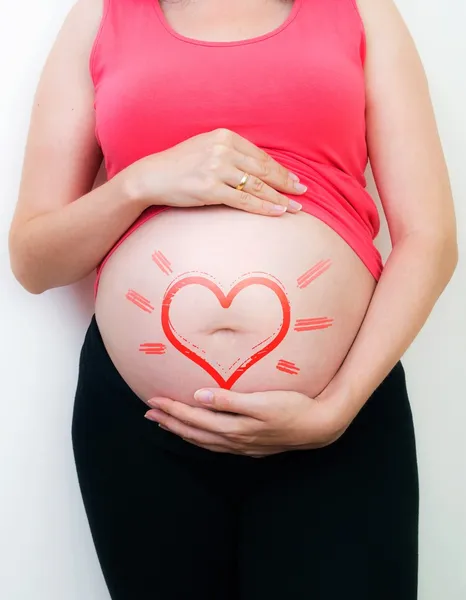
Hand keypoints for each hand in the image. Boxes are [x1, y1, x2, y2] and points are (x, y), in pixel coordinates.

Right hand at [125, 128, 306, 215]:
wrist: (152, 176)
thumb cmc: (180, 165)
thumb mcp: (206, 148)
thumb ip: (231, 153)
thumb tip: (257, 169)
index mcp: (224, 136)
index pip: (260, 156)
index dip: (280, 170)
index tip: (294, 180)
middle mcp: (223, 150)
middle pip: (264, 169)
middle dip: (286, 183)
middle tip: (303, 193)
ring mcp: (217, 169)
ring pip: (257, 186)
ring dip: (279, 198)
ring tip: (295, 207)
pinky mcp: (211, 189)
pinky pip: (244, 200)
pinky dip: (264, 207)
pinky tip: (278, 211)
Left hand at [144, 388, 348, 457]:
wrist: (318, 427)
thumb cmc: (292, 408)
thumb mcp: (262, 402)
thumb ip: (229, 400)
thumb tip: (199, 396)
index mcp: (233, 428)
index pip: (194, 418)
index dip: (172, 409)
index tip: (153, 400)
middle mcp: (234, 440)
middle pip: (194, 432)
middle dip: (170, 421)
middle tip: (149, 413)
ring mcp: (242, 446)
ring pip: (203, 441)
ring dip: (182, 431)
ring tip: (165, 424)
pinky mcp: (251, 445)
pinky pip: (216, 445)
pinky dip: (200, 439)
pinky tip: (199, 435)